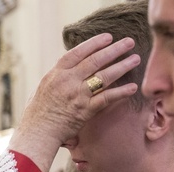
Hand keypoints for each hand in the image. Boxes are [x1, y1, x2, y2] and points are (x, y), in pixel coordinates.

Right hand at [9, 33, 140, 171]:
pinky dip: (121, 92)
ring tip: (135, 59)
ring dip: (122, 66)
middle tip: (129, 42)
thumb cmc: (38, 113)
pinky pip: (107, 98)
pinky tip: (132, 87)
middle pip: (95, 60)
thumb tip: (72, 69)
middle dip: (114, 50)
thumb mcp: (43, 87)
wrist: (37, 132)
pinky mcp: (86, 110)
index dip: (94, 43)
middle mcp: (68, 81)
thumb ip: (59, 77)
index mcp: (56, 73)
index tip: (108, 37)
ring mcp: (78, 95)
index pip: (78, 52)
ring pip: (104, 76)